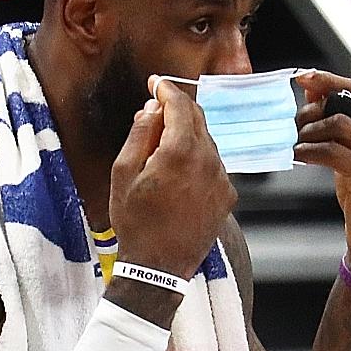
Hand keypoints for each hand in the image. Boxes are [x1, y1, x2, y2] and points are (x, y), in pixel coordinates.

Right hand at [110, 76, 236, 280]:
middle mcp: (208, 160)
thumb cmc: (135, 223)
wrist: (158, 267)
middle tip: (158, 107)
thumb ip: (138, 136)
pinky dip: (198, 159)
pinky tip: (179, 172)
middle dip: (178, 109)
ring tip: (163, 147)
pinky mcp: (227, 195)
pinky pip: (213, 165)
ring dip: (188, 136)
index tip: (155, 84)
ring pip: (207, 142)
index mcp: (180, 152)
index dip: (166, 90)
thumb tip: (150, 110)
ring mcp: (221, 179)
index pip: (179, 105)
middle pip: (198, 119)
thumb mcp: (123, 175)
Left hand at [293, 71, 350, 278]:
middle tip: (294, 124)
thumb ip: (343, 122)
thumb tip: (313, 89)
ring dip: (309, 132)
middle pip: (349, 104)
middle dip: (314, 111)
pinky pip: (333, 152)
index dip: (330, 80)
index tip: (303, 77)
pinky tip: (298, 157)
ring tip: (296, 144)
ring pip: (339, 125)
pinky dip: (309, 152)